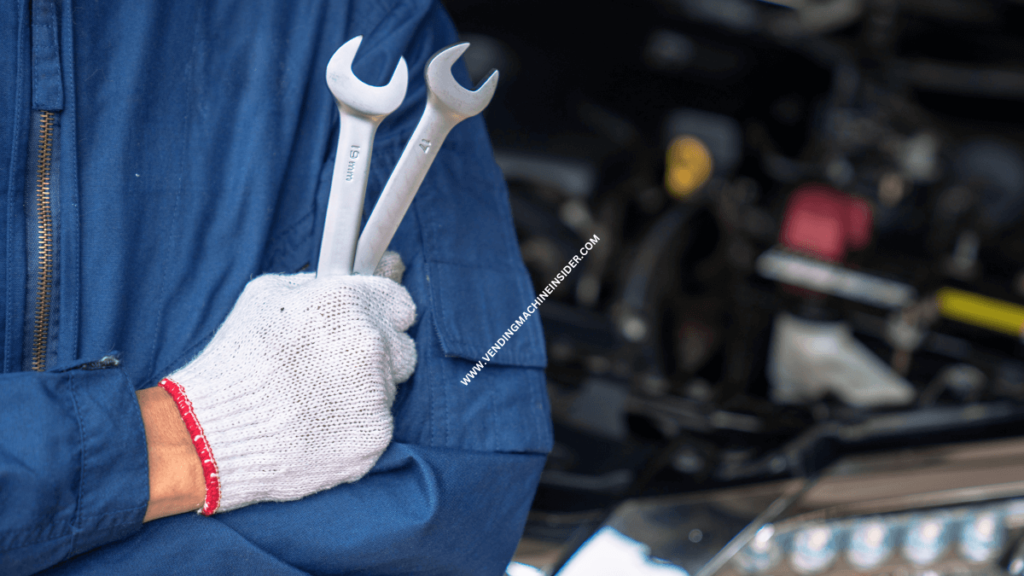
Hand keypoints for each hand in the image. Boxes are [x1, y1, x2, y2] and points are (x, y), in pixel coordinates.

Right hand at [157, 252, 415, 514]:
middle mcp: (369, 342)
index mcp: (345, 302)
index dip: (385, 317)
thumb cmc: (236, 361)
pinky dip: (356, 427)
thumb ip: (318, 284)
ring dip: (364, 393)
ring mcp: (376, 391)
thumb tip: (351, 276)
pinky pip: (378, 424)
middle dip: (376, 357)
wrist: (214, 431)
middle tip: (332, 371)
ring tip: (316, 401)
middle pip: (400, 348)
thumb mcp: (265, 296)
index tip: (374, 328)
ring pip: (389, 388)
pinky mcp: (375, 433)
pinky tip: (320, 427)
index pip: (399, 304)